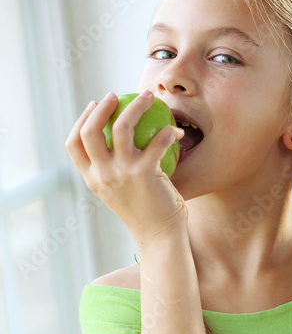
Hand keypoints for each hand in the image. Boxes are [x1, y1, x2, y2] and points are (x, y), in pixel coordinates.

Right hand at [65, 91, 186, 246]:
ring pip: (121, 126)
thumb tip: (120, 141)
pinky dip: (168, 132)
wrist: (160, 238)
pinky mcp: (145, 173)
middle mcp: (102, 175)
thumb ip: (114, 170)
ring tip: (148, 98)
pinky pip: (157, 141)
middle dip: (101, 107)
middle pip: (90, 130)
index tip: (94, 106)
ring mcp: (122, 173)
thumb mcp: (121, 192)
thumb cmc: (146, 214)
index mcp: (92, 180)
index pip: (73, 144)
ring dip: (136, 106)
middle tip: (116, 96)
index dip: (81, 120)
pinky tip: (175, 132)